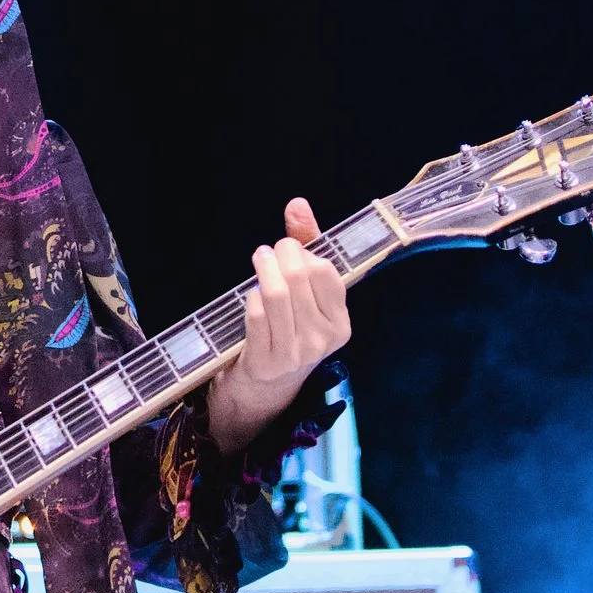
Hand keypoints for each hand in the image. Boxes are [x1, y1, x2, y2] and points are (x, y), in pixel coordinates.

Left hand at [206, 196, 350, 455]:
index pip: (327, 273)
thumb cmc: (288, 329)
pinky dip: (251, 298)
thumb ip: (307, 245)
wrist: (264, 388)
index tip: (290, 248)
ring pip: (277, 295)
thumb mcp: (305, 293)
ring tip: (259, 258)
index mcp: (341, 324)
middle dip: (281, 255)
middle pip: (300, 278)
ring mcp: (295, 353)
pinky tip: (251, 296)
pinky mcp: (265, 362)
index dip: (305, 253)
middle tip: (269, 252)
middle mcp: (323, 340)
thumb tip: (297, 204)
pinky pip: (255, 315)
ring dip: (263, 269)